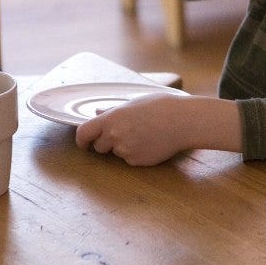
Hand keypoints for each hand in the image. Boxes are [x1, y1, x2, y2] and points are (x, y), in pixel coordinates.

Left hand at [74, 92, 196, 165]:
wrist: (184, 121)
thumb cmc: (162, 106)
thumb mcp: (135, 102)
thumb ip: (113, 111)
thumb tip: (98, 112)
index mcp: (112, 118)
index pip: (84, 133)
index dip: (82, 139)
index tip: (84, 142)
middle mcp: (115, 136)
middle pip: (99, 146)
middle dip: (106, 142)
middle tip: (125, 133)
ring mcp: (126, 150)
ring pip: (117, 153)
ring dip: (124, 147)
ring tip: (145, 134)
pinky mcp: (137, 161)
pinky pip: (130, 159)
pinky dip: (137, 153)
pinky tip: (151, 142)